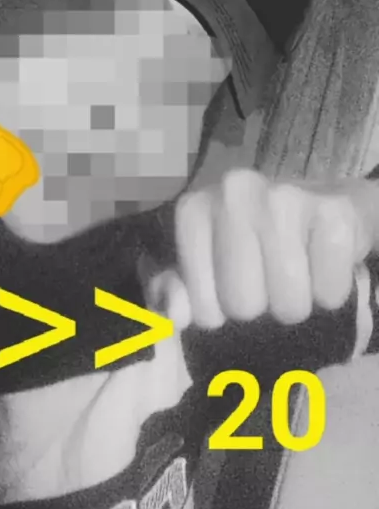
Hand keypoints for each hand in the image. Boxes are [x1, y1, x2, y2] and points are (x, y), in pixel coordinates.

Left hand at [172, 168, 378, 327]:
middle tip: (270, 275)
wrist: (327, 201)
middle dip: (261, 304)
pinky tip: (323, 261)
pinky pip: (329, 292)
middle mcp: (234, 193)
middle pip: (244, 305)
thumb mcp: (203, 264)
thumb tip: (176, 315)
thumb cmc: (255, 240)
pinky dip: (331, 290)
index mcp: (194, 209)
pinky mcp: (334, 212)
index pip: (203, 309)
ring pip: (289, 303)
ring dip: (297, 300)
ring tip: (298, 269)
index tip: (234, 284)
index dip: (222, 312)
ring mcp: (285, 197)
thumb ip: (174, 291)